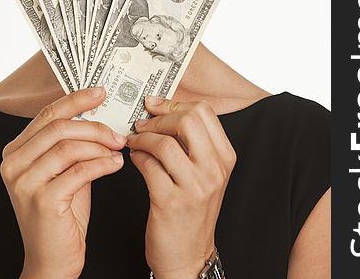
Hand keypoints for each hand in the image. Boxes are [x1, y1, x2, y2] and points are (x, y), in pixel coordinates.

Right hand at [0, 87, 126, 278]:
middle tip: (119, 132)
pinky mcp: (42, 200)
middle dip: (95, 126)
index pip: (48, 114)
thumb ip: (73, 142)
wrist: (53, 260)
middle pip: (59, 127)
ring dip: (100, 145)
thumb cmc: (63, 212)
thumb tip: (98, 110)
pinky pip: (79, 171)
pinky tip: (116, 165)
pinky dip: (102, 164)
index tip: (101, 92)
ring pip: (68, 147)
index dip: (76, 100)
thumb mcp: (65, 169)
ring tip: (119, 149)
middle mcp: (13, 164)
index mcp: (16, 151)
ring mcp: (24, 183)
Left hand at [126, 96, 236, 278]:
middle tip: (143, 123)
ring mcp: (194, 187)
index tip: (155, 106)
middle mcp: (214, 170)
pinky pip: (148, 165)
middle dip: (159, 118)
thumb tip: (160, 107)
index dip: (174, 104)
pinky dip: (136, 156)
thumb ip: (190, 141)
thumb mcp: (203, 172)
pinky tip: (134, 158)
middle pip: (187, 120)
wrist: (188, 255)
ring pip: (164, 142)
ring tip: (134, 141)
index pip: (203, 112)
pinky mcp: (170, 202)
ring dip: (142, 137)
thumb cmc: (191, 209)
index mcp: (225, 157)